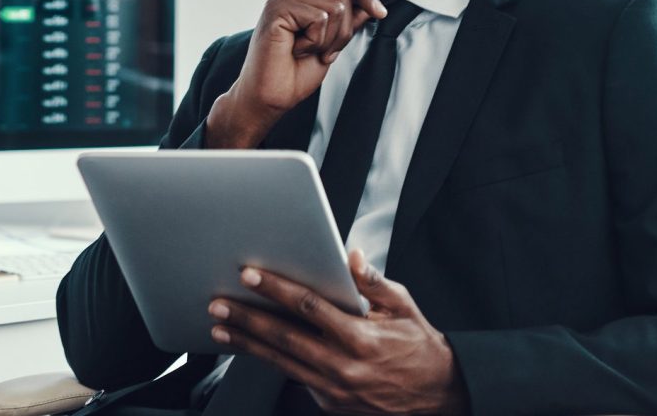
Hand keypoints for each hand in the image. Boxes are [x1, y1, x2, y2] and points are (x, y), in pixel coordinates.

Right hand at [206, 0, 386, 148]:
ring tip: (305, 52)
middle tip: (322, 53)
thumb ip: (347, 23)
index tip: (381, 14)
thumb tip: (370, 6)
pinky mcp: (276, 8)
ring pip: (336, 6)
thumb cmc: (293, 76)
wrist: (269, 99)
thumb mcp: (331, 45)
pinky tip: (294, 51)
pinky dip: (314, 42)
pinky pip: (319, 18)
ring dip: (328, 39)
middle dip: (343, 31)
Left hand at [207, 249, 467, 414]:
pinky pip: (292, 376)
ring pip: (280, 361)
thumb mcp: (404, 307)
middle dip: (247, 318)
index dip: (277, 289)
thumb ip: (372, 282)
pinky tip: (248, 345)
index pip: (309, 308)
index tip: (250, 275)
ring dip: (247, 342)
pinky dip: (268, 360)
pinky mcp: (328, 402)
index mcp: (361, 338)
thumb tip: (349, 255)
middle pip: (284, 337)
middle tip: (218, 303)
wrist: (438, 397)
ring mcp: (333, 389)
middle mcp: (344, 366)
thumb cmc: (419, 346)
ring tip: (220, 326)